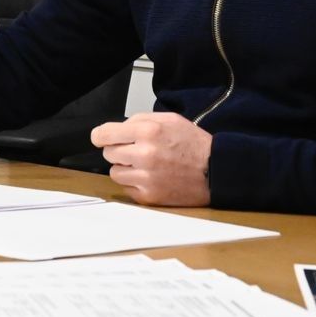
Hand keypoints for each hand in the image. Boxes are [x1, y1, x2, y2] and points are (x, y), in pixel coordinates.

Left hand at [90, 112, 211, 206]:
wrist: (215, 171)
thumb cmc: (193, 144)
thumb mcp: (169, 119)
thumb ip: (140, 120)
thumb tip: (117, 128)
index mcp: (147, 132)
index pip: (104, 134)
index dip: (100, 136)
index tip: (100, 138)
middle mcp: (144, 155)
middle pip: (108, 153)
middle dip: (119, 150)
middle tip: (136, 150)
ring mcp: (145, 178)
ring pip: (114, 172)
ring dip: (125, 167)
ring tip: (144, 165)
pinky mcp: (149, 196)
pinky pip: (126, 188)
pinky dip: (134, 183)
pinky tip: (151, 177)